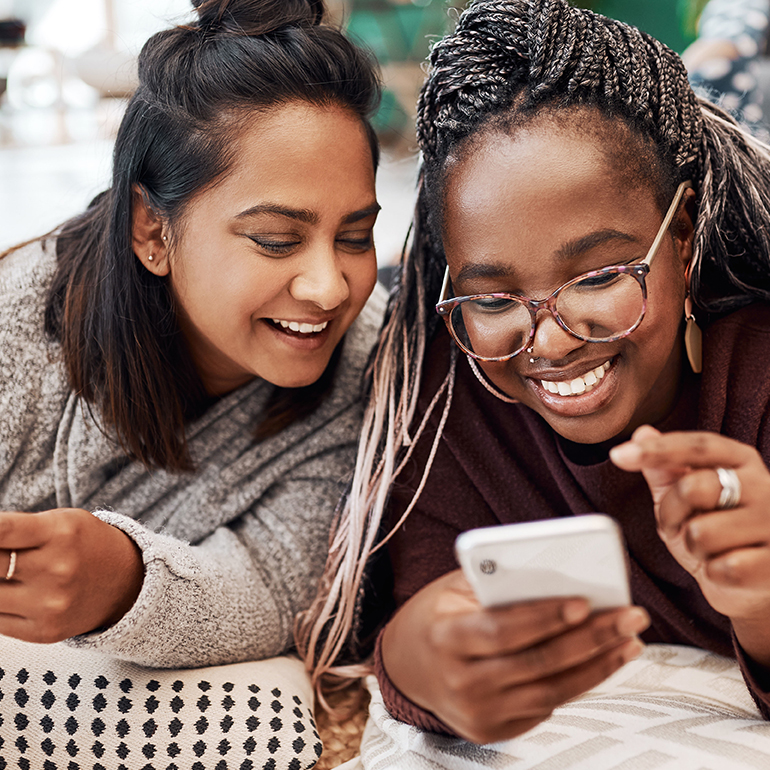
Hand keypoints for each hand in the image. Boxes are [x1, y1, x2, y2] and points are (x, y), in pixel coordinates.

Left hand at [0, 508, 143, 642]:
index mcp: (60, 532)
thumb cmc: (83, 545)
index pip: (0, 530)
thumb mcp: (59, 522)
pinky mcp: (43, 632)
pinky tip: (7, 592)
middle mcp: (56, 569)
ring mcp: (49, 604)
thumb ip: (12, 530)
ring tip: (4, 575)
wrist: (126, 583)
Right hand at [381, 569, 647, 743]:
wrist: (406, 667)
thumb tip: (560, 576)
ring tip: (630, 640)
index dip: (544, 618)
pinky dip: (580, 682)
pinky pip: (547, 706)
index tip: (584, 602)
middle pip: (538, 663)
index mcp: (445, 639)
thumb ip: (497, 583)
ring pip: (552, 691)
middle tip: (631, 616)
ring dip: (599, 665)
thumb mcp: (454, 590)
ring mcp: (478, 713)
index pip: (502, 631)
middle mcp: (461, 683)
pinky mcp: (493, 731)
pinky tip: (604, 660)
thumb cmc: (437, 615)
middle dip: (591, 639)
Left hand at [610, 426, 769, 664]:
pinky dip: (712, 572)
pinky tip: (726, 570)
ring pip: (701, 532)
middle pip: (693, 487)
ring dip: (692, 547)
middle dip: (671, 513)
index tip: (618, 455)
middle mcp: (766, 486)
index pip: (699, 446)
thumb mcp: (685, 499)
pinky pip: (722, 567)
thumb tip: (643, 431)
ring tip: (709, 549)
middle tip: (679, 528)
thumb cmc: (716, 534)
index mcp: (742, 462)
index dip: (658, 449)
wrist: (750, 584)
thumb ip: (665, 468)